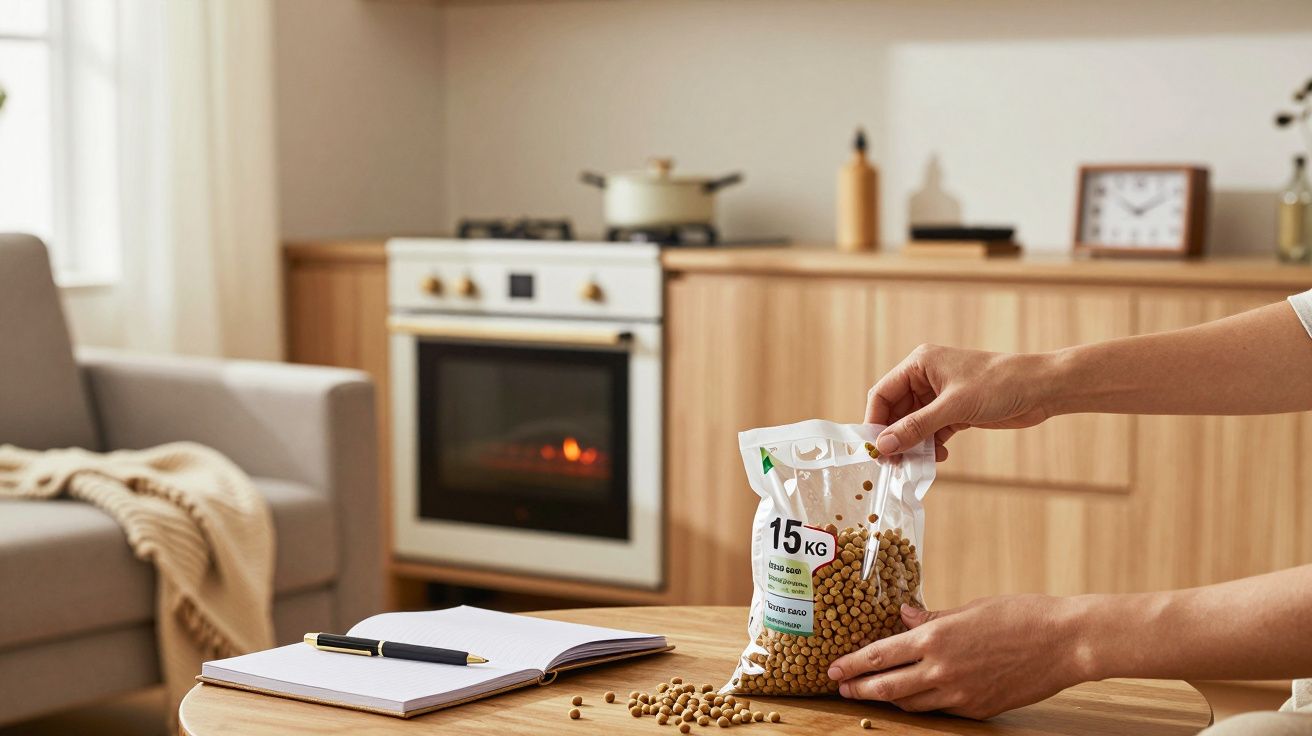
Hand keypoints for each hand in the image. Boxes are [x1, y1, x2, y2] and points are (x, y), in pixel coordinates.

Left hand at [826, 596, 1086, 719]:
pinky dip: (923, 705)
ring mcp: (960, 694)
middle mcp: (942, 669)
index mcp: (936, 637)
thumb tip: (903, 615)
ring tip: (874, 693)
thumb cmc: (1020, 615)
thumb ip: (933, 615)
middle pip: (887, 687)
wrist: (1065, 643)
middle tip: (841, 687)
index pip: (880, 655)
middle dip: (860, 688)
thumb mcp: (971, 607)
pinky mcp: (978, 709)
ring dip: (889, 700)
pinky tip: (915, 698)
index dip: (852, 664)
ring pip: (912, 705)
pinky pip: (940, 711)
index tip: (833, 668)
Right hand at [864, 344, 1055, 459]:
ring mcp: (941, 395)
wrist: (1042, 388)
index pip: (883, 393)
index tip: (876, 449)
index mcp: (920, 364)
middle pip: (896, 411)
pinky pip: (933, 431)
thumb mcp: (954, 407)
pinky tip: (939, 457)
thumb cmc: (999, 384)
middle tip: (895, 464)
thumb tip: (884, 445)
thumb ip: (917, 427)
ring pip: (914, 424)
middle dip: (896, 437)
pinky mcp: (956, 411)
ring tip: (918, 464)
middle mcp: (926, 377)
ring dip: (915, 445)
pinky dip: (932, 445)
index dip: (875, 421)